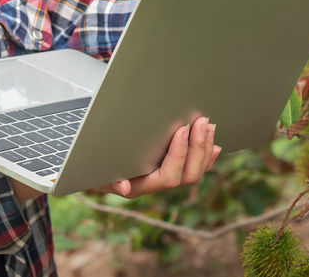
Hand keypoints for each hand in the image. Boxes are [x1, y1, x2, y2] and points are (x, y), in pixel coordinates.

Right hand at [88, 115, 220, 198]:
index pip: (169, 176)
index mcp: (140, 186)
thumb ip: (109, 180)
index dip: (179, 154)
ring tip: (209, 126)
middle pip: (188, 176)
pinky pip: (195, 169)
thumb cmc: (95, 169)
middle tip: (202, 122)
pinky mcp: (173, 170)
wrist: (94, 172)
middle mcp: (156, 185)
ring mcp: (166, 178)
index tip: (182, 130)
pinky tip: (215, 146)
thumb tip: (124, 187)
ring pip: (195, 172)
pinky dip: (207, 157)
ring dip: (205, 148)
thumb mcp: (97, 172)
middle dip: (198, 148)